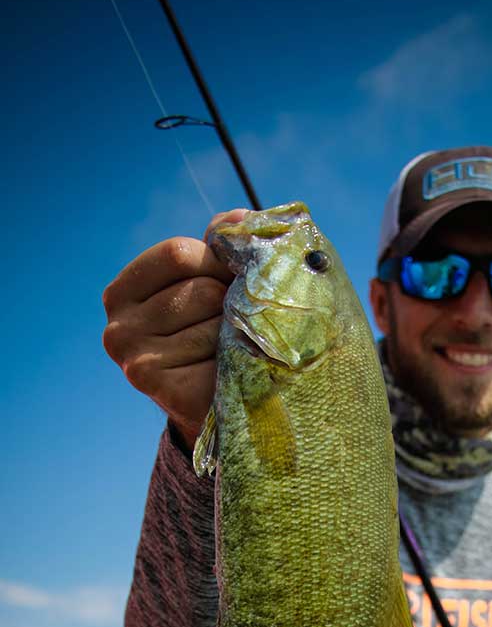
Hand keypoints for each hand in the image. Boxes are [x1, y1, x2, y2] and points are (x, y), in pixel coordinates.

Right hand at [102, 209, 247, 449]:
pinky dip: (234, 363)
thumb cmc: (215, 338)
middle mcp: (117, 327)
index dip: (217, 264)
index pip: (178, 253)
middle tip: (233, 329)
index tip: (230, 283)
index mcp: (122, 293)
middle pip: (200, 290)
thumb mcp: (210, 286)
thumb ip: (220, 249)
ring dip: (235, 337)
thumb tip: (239, 218)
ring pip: (213, 324)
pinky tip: (225, 375)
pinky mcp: (158, 387)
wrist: (216, 408)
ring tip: (230, 354)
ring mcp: (134, 359)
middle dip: (231, 305)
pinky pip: (216, 356)